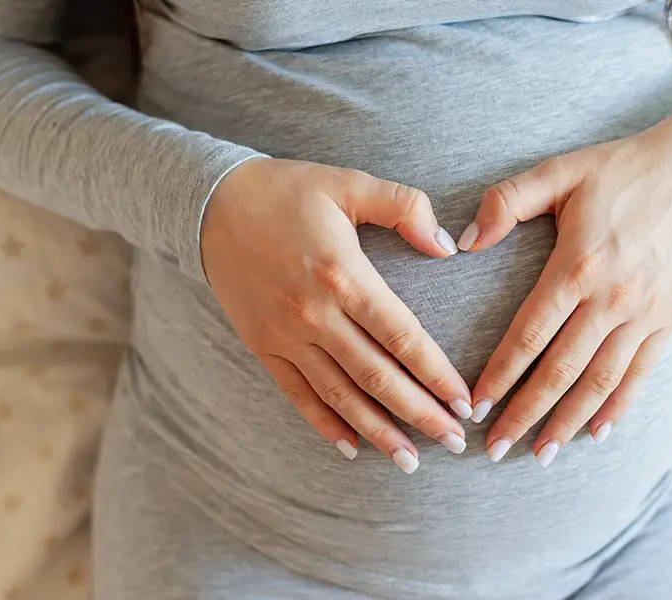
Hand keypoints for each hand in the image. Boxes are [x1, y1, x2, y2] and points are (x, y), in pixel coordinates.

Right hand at [201, 158, 471, 473]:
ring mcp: (285, 335)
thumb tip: (447, 248)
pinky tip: (351, 446)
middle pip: (377, 376)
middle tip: (453, 442)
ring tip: (409, 459)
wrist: (209, 204)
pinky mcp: (262, 346)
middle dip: (419, 413)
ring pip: (340, 395)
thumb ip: (405, 207)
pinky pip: (298, 394)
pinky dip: (325, 424)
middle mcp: (314, 314)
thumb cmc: (286, 191)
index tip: (463, 403)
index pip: (402, 337)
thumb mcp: (348, 183)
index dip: (436, 374)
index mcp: (343, 275)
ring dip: (378, 430)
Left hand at [458, 97, 671, 464]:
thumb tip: (464, 242)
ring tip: (542, 454)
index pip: (529, 335)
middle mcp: (611, 298)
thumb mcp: (558, 171)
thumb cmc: (619, 169)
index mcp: (577, 265)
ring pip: (600, 382)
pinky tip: (598, 432)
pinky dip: (619, 406)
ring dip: (568, 422)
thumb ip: (506, 202)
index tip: (475, 406)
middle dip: (525, 414)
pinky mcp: (669, 318)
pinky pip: (641, 373)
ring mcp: (645, 313)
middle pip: (560, 371)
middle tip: (496, 448)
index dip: (500, 375)